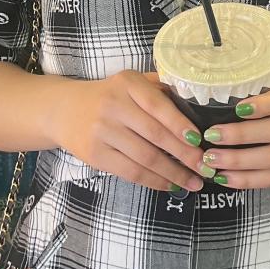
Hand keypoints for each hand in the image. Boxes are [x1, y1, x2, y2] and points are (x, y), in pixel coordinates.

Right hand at [55, 71, 206, 193]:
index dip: (180, 124)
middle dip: (184, 154)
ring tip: (193, 182)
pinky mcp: (95, 155)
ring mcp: (102, 132)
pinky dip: (153, 181)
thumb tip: (196, 104)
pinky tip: (170, 185)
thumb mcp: (131, 83)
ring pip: (145, 157)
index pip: (158, 105)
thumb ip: (159, 88)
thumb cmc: (109, 96)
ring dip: (173, 173)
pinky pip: (130, 172)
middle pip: (155, 135)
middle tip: (206, 167)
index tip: (200, 140)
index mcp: (127, 84)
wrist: (63, 110)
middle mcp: (113, 106)